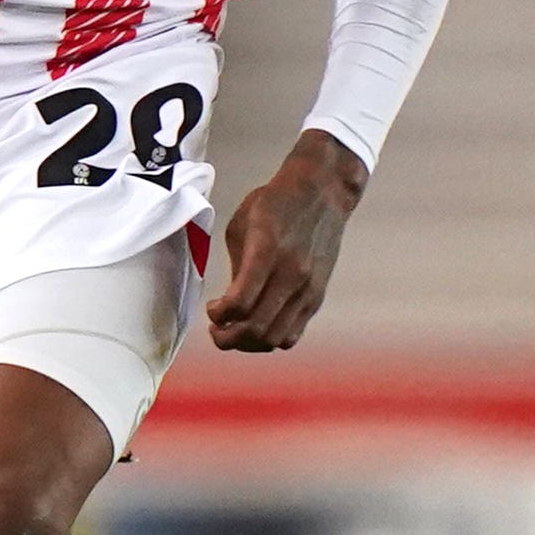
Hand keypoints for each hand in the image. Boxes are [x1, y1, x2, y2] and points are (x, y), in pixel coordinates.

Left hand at [205, 132, 364, 352]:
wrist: (322, 191)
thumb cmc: (275, 203)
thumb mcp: (242, 226)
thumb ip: (237, 269)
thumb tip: (231, 305)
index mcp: (267, 251)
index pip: (240, 303)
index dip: (218, 316)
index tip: (212, 308)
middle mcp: (291, 274)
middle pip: (257, 329)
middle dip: (227, 338)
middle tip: (216, 330)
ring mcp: (308, 288)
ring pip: (275, 339)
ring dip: (249, 343)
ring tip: (236, 331)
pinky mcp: (317, 296)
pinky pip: (293, 333)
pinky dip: (271, 338)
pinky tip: (259, 325)